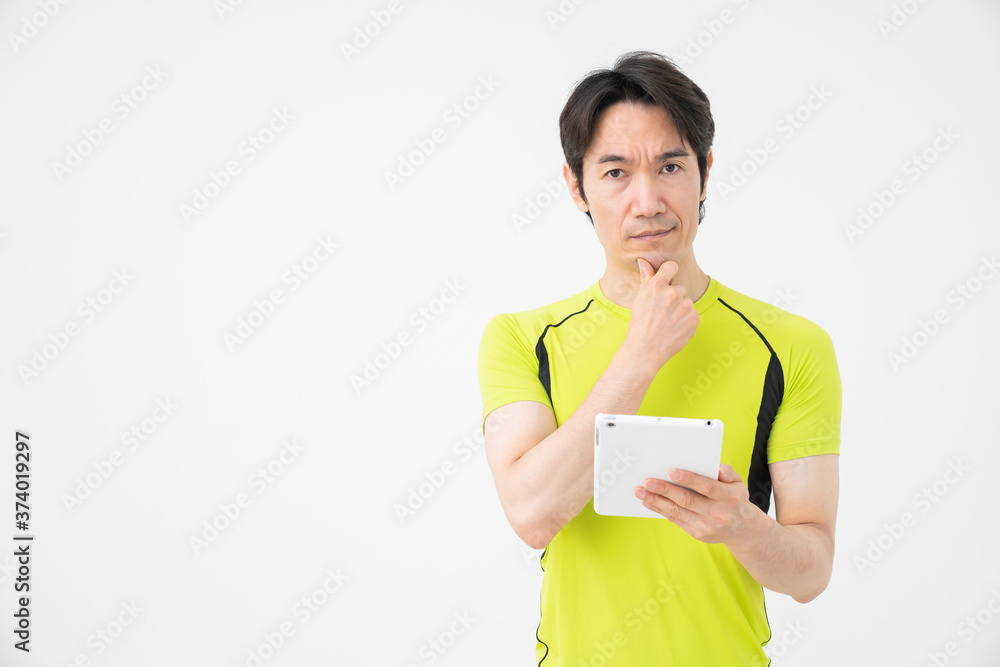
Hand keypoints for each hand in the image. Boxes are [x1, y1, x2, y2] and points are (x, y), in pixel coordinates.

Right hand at [624, 258, 698, 370]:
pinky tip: (675, 329)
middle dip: (673, 298)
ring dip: (680, 310)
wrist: (646, 350)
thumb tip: (643, 260)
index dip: (670, 273)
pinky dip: (687, 321)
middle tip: (662, 313)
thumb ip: (646, 278)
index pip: (671, 267)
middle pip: (679, 288)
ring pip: (686, 302)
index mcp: (657, 286)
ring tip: (668, 323)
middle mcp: (672, 293)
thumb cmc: (639, 325)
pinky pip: (693, 314)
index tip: (667, 280)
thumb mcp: (640, 299)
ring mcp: (685, 306)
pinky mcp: (694, 318)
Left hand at [634, 464, 760, 544]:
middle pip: (687, 500)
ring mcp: (706, 526)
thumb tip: (714, 466)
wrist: (743, 530)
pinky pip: (675, 520)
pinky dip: (660, 510)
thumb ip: (727, 472)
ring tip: (641, 492)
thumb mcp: (738, 483)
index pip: (707, 487)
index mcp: (729, 497)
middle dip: (665, 490)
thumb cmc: (735, 499)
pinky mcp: (697, 533)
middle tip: (648, 482)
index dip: (689, 479)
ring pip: (677, 511)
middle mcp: (718, 513)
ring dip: (656, 501)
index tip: (671, 471)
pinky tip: (649, 502)